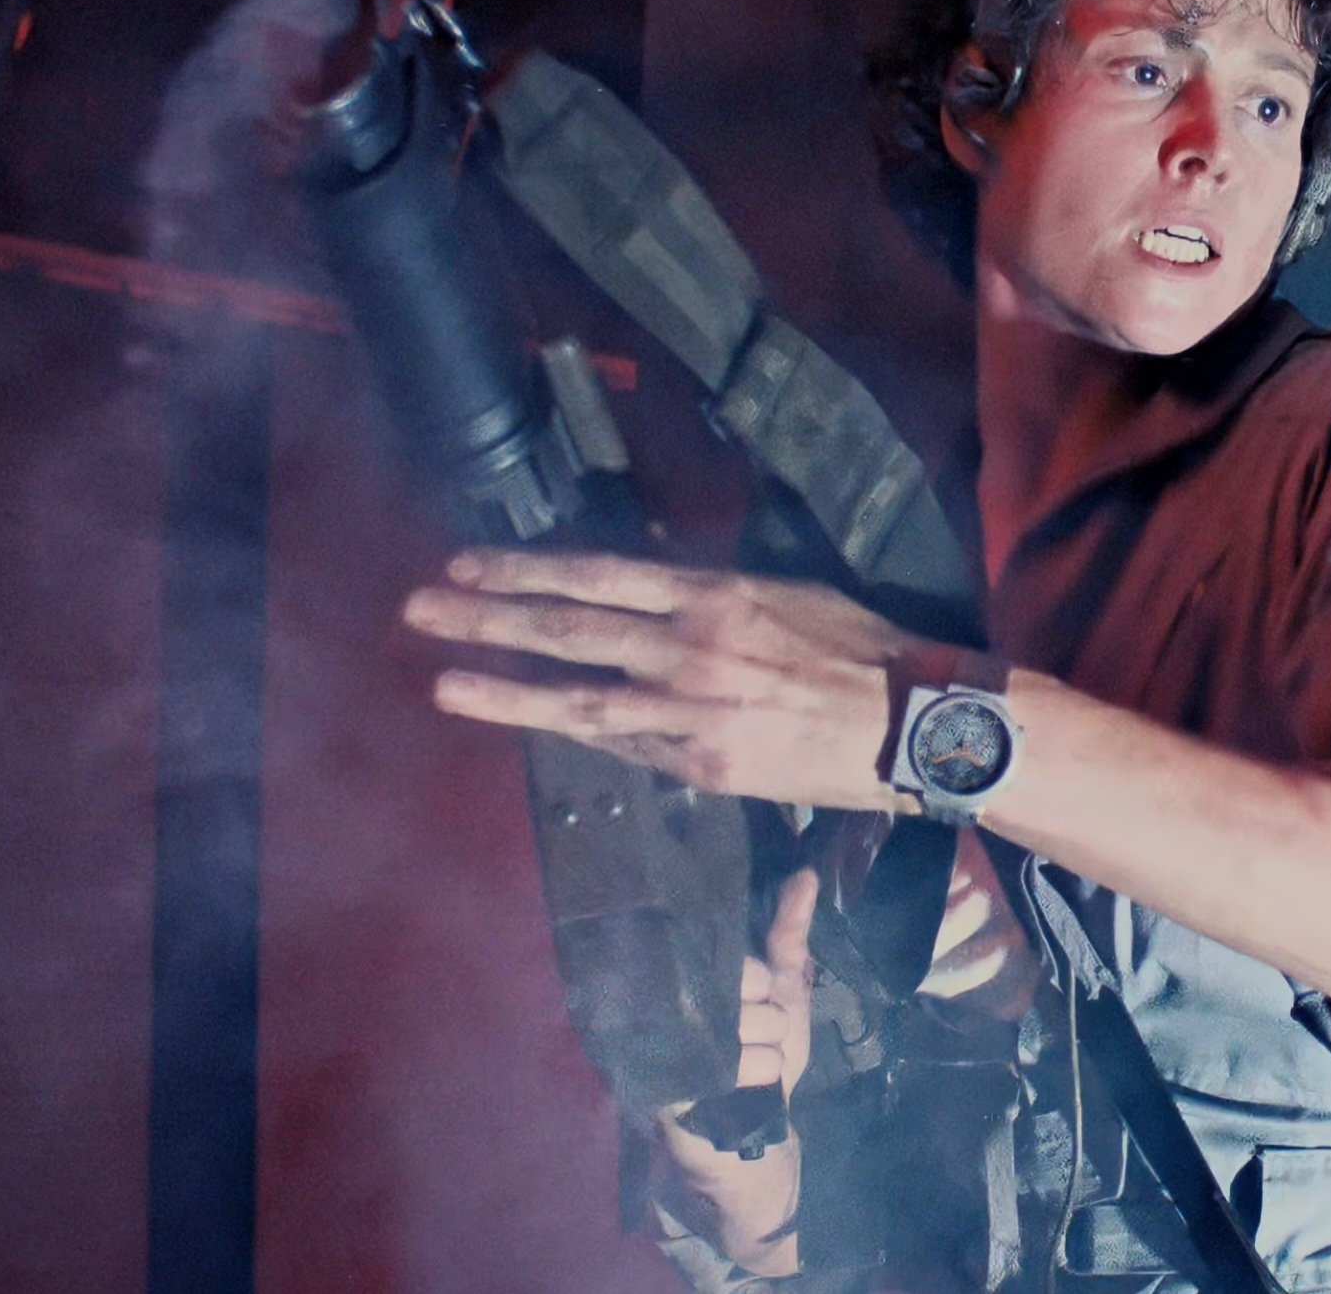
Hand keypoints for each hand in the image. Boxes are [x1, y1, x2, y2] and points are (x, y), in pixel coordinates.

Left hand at [401, 549, 915, 810]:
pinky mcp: (701, 767)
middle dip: (486, 617)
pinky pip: (628, 749)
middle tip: (421, 607)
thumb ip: (708, 594)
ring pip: (579, 701)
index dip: (523, 570)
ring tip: (444, 682)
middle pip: (567, 630)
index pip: (593, 576)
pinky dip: (579, 735)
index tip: (466, 564)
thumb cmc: (857, 647)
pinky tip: (536, 725)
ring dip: (504, 689)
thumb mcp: (783, 591)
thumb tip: (645, 593)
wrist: (909, 724)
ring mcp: (689, 714)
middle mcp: (688, 649)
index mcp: (711, 594)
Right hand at [656, 866, 818, 1273]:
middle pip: (741, 994)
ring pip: (739, 1032)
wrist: (750, 1132)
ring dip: (763, 1055)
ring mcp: (666, 1044)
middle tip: (756, 1041)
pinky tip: (742, 1089)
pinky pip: (720, 1070)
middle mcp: (676, 1004)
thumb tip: (807, 877)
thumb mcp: (786, 994)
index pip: (739, 964)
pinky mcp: (661, 1087)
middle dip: (767, 1021)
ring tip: (749, 1072)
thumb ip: (790, 937)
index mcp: (702, 978)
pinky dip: (747, 1078)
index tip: (763, 1003)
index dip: (762, 985)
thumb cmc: (767, 1054)